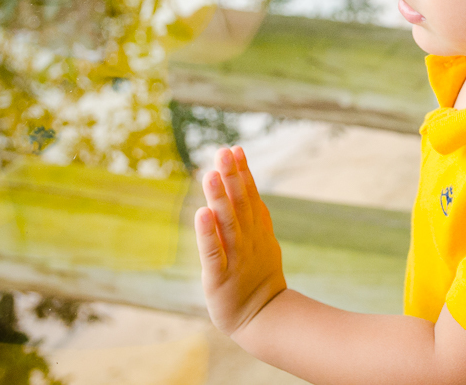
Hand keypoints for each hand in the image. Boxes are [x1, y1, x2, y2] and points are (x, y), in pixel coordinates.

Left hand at [195, 145, 287, 339]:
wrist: (264, 317)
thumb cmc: (259, 277)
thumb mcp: (262, 241)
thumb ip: (252, 215)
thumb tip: (245, 183)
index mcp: (258, 231)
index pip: (250, 196)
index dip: (243, 173)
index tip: (234, 149)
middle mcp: (248, 240)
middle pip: (240, 204)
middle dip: (232, 177)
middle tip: (224, 152)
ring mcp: (236, 258)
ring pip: (227, 224)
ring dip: (220, 198)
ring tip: (211, 174)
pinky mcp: (220, 278)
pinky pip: (213, 253)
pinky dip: (207, 234)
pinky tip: (201, 214)